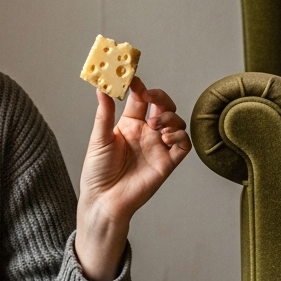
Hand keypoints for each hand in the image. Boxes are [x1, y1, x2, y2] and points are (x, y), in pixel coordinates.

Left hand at [75, 77, 190, 280]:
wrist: (104, 201)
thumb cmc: (97, 173)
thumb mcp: (98, 138)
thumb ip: (104, 113)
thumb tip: (102, 87)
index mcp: (128, 125)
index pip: (139, 99)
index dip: (140, 87)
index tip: (134, 79)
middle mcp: (145, 134)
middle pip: (162, 106)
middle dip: (160, 97)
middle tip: (151, 97)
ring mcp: (157, 147)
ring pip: (176, 122)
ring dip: (170, 116)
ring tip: (156, 123)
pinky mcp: (167, 163)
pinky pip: (183, 145)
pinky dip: (179, 136)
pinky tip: (165, 136)